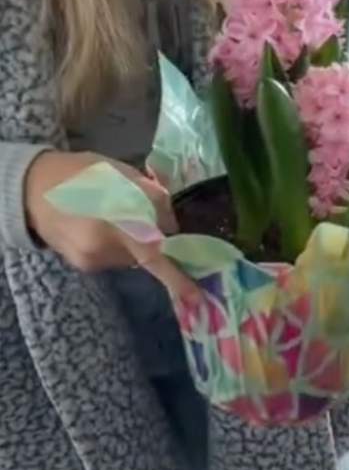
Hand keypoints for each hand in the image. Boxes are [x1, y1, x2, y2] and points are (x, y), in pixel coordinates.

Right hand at [23, 151, 195, 301]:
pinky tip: (99, 227)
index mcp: (116, 215)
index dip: (176, 277)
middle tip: (142, 217)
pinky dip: (116, 246)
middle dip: (154, 240)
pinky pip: (114, 259)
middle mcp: (105, 244)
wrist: (31, 190)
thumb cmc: (81, 174)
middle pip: (147, 252)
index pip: (153, 253)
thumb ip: (151, 196)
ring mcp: (93, 258)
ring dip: (134, 242)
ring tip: (112, 217)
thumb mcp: (120, 172)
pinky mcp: (84, 265)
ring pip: (131, 257)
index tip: (196, 298)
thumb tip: (172, 224)